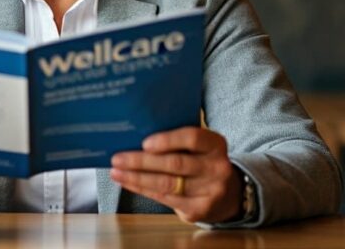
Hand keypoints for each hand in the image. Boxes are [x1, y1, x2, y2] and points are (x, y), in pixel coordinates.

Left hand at [109, 126, 242, 222]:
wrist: (228, 195)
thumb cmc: (202, 162)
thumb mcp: (199, 147)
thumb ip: (178, 141)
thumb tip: (136, 135)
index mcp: (216, 145)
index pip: (192, 138)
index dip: (167, 140)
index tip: (144, 143)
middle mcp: (217, 168)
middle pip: (175, 163)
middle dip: (142, 161)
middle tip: (118, 158)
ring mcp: (210, 191)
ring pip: (166, 183)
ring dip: (137, 178)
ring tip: (117, 172)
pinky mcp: (199, 210)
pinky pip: (165, 198)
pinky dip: (143, 190)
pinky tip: (128, 183)